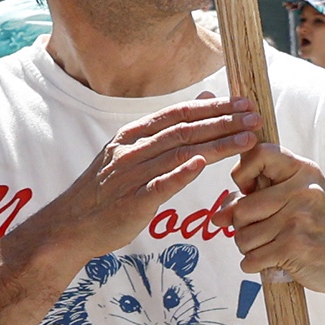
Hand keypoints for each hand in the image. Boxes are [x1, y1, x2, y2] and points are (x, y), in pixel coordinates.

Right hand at [28, 97, 264, 264]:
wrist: (68, 227)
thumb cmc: (106, 190)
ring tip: (248, 140)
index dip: (213, 106)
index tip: (244, 102)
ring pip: (179, 154)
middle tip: (256, 117)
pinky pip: (159, 186)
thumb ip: (168, 128)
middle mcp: (131, 151)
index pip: (179, 114)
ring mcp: (130, 175)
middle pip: (184, 130)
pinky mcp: (131, 202)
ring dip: (216, 145)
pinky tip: (202, 166)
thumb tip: (206, 97)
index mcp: (132, 136)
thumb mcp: (131, 152)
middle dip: (224, 122)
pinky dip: (180, 174)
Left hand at [226, 141, 324, 292]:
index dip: (242, 173)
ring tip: (274, 246)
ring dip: (251, 249)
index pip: (259, 153)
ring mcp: (299, 218)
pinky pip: (250, 259)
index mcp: (304, 172)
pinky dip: (256, 265)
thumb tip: (218, 217)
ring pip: (242, 237)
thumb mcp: (296, 201)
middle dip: (244, 228)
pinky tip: (276, 262)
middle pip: (241, 209)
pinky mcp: (294, 246)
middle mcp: (302, 190)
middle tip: (268, 232)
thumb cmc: (319, 229)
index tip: (249, 190)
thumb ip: (256, 198)